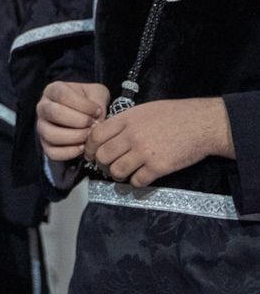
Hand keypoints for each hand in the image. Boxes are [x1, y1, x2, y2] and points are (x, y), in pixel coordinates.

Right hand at [37, 81, 109, 161]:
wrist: (84, 114)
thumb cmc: (89, 101)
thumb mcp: (96, 92)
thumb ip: (98, 100)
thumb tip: (96, 118)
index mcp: (53, 90)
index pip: (63, 95)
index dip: (83, 105)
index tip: (97, 110)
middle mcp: (43, 108)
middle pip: (54, 113)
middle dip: (79, 121)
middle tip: (93, 124)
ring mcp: (41, 127)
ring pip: (50, 134)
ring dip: (75, 137)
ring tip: (89, 135)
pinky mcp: (44, 144)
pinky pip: (52, 152)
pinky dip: (69, 152)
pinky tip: (82, 147)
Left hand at [85, 97, 232, 186]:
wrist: (204, 124)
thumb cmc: (175, 115)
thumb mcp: (144, 110)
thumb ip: (124, 122)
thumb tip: (106, 135)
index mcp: (126, 120)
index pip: (95, 136)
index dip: (89, 147)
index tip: (91, 154)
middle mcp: (132, 136)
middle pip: (102, 156)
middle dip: (101, 164)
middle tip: (107, 166)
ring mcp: (145, 152)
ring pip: (116, 171)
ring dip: (117, 176)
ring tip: (122, 174)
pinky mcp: (159, 167)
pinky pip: (137, 181)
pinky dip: (136, 182)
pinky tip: (140, 178)